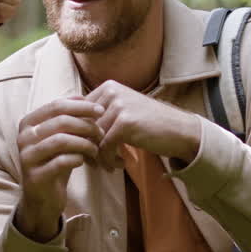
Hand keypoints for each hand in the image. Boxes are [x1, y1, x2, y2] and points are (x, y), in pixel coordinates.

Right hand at [14, 97, 103, 241]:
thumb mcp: (61, 138)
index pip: (56, 105)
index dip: (80, 106)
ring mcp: (27, 157)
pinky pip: (60, 161)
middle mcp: (23, 137)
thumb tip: (88, 97)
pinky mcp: (35, 176)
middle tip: (102, 132)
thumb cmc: (54, 162)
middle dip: (86, 125)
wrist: (42, 198)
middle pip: (60, 121)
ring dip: (84, 143)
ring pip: (61, 140)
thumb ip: (70, 119)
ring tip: (96, 149)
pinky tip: (84, 161)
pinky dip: (77, 159)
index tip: (100, 109)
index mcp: (28, 123)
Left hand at [85, 81, 202, 165]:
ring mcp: (119, 106)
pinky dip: (109, 161)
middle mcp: (111, 92)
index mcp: (108, 87)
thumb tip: (70, 128)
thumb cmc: (150, 124)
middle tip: (95, 163)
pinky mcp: (125, 123)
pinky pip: (104, 147)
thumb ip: (101, 114)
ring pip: (93, 138)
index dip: (80, 134)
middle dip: (87, 147)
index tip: (89, 150)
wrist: (180, 130)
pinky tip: (120, 165)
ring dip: (98, 157)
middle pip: (84, 125)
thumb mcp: (123, 110)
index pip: (79, 113)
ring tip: (109, 165)